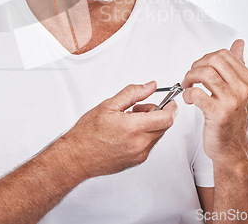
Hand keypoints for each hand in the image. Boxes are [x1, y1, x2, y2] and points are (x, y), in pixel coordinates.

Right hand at [60, 81, 176, 179]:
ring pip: (157, 135)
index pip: (166, 118)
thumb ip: (133, 93)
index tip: (169, 101)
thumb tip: (150, 86)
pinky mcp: (136, 161)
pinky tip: (128, 131)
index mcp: (133, 128)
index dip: (171, 107)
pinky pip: (149, 145)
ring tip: (130, 119)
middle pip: (164, 126)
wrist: (77, 157)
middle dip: (158, 113)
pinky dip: (145, 134)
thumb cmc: (87, 133)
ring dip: (151, 124)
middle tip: (141, 107)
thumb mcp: (109, 105)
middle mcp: (139, 144)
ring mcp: (139, 155)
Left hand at [181, 40, 247, 166]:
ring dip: (189, 78)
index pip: (223, 54)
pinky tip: (189, 100)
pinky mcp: (219, 113)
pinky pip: (197, 93)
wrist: (233, 149)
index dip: (205, 59)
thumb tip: (239, 43)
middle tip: (191, 77)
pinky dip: (188, 94)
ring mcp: (233, 101)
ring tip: (188, 87)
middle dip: (196, 66)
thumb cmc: (233, 119)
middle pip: (213, 60)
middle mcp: (243, 89)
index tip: (199, 69)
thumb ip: (237, 66)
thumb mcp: (239, 90)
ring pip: (204, 73)